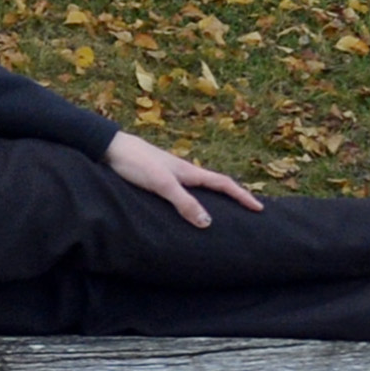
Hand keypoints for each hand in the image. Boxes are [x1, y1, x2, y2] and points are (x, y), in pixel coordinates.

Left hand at [100, 132, 262, 227]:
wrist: (110, 148)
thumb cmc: (136, 163)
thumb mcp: (161, 184)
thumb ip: (183, 202)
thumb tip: (208, 223)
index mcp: (190, 172)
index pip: (224, 184)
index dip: (242, 196)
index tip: (259, 208)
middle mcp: (184, 171)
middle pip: (215, 185)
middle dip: (233, 197)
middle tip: (247, 211)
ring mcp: (170, 173)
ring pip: (199, 187)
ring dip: (213, 198)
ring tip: (221, 213)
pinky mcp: (156, 177)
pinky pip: (182, 190)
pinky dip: (192, 199)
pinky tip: (186, 207)